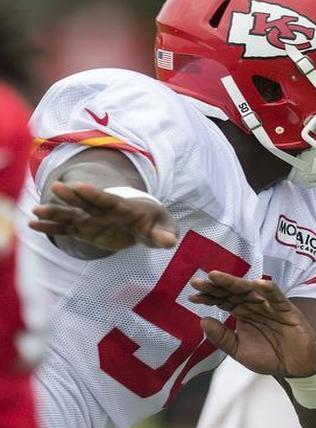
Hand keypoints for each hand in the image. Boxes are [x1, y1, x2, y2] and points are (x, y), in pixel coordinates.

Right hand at [30, 181, 176, 250]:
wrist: (145, 224)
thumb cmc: (156, 225)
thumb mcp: (164, 230)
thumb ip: (164, 235)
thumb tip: (169, 242)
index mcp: (125, 208)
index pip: (108, 200)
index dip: (94, 193)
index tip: (79, 186)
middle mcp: (105, 211)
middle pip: (87, 203)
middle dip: (73, 196)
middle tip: (56, 188)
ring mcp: (93, 220)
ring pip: (73, 215)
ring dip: (56, 212)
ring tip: (35, 210)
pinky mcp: (86, 230)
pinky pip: (67, 229)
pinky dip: (52, 228)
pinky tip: (33, 226)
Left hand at [190, 271, 315, 377]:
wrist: (295, 366)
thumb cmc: (269, 357)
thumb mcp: (239, 351)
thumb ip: (222, 338)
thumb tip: (203, 320)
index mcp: (243, 314)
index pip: (223, 301)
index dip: (209, 297)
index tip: (192, 294)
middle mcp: (254, 306)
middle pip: (233, 292)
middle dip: (216, 286)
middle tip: (198, 281)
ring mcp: (270, 306)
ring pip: (250, 291)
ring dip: (234, 283)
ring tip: (217, 277)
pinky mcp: (286, 309)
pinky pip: (277, 297)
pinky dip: (269, 290)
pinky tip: (257, 284)